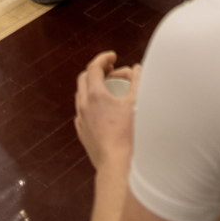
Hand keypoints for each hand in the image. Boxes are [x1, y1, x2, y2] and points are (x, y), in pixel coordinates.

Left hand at [75, 51, 139, 170]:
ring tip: (108, 88)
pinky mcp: (82, 133)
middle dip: (97, 70)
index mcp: (95, 95)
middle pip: (84, 78)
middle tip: (111, 70)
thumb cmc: (128, 134)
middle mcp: (84, 105)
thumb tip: (137, 68)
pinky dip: (90, 103)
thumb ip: (138, 81)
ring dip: (92, 87)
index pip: (94, 67)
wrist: (117, 164)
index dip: (103, 58)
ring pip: (81, 95)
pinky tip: (102, 109)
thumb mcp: (137, 102)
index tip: (113, 56)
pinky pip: (82, 112)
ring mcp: (81, 120)